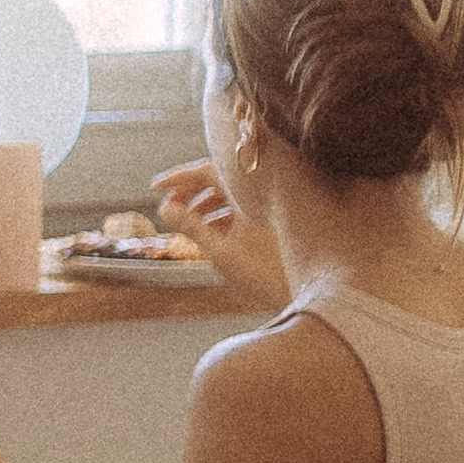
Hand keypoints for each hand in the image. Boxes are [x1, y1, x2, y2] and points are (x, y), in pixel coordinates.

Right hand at [148, 157, 288, 305]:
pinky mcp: (275, 221)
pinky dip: (223, 215)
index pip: (209, 170)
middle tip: (169, 205)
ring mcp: (270, 207)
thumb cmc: (266, 274)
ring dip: (205, 204)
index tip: (155, 187)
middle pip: (219, 180)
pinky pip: (243, 208)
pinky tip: (210, 233)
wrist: (307, 292)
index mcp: (251, 194)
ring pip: (231, 195)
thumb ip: (191, 227)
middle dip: (190, 191)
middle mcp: (263, 194)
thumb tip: (164, 207)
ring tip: (186, 221)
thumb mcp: (220, 252)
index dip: (179, 177)